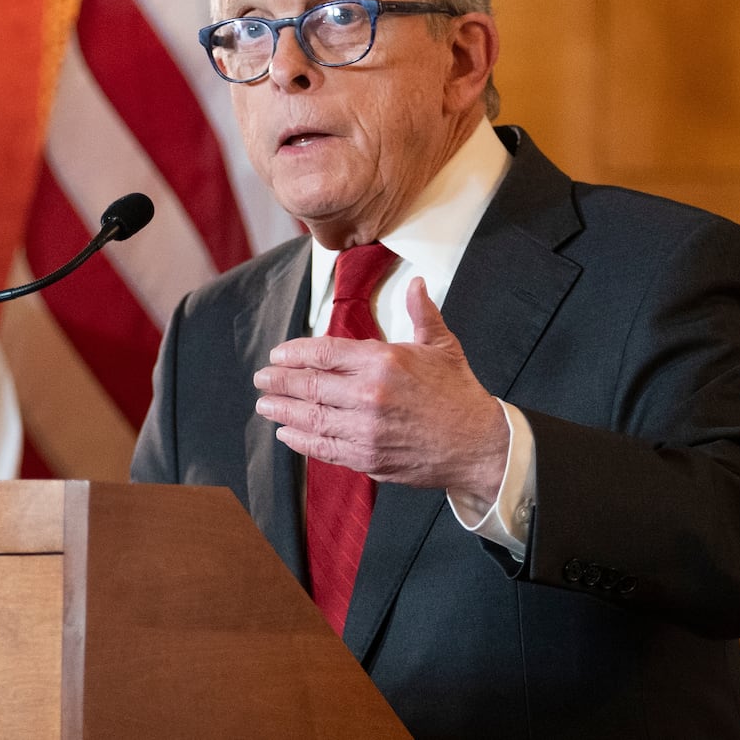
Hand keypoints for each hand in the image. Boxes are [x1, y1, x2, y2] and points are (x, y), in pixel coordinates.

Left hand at [253, 278, 508, 505]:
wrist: (478, 445)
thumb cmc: (459, 394)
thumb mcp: (441, 346)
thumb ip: (421, 313)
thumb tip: (416, 283)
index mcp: (383, 361)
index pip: (324, 352)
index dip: (295, 353)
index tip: (278, 355)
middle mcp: (368, 395)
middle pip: (310, 384)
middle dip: (279, 381)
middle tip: (261, 378)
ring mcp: (365, 429)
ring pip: (310, 417)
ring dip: (282, 410)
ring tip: (264, 404)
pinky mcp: (367, 457)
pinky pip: (323, 448)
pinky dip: (300, 440)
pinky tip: (286, 433)